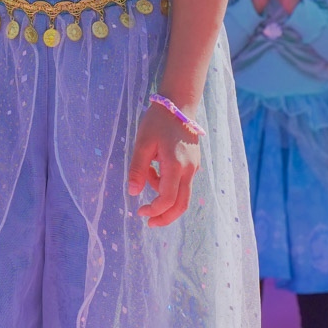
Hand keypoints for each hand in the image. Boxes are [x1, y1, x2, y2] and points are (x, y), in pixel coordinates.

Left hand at [128, 100, 200, 226]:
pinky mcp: (194, 165)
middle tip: (149, 223)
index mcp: (176, 165)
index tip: (139, 212)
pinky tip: (156, 169)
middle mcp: (189, 170)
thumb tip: (133, 193)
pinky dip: (168, 186)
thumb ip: (137, 169)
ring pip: (182, 195)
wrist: (179, 105)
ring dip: (163, 196)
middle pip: (181, 205)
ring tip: (147, 174)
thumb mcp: (142, 143)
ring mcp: (194, 168)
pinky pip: (182, 184)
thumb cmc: (158, 122)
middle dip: (165, 217)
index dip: (154, 210)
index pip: (168, 199)